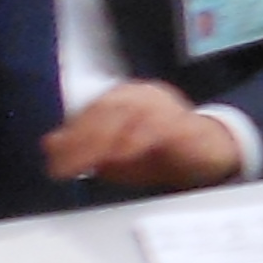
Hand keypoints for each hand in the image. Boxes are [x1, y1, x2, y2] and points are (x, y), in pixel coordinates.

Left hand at [46, 80, 246, 190]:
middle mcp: (144, 95)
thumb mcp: (117, 153)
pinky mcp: (184, 124)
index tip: (52, 158)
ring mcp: (165, 105)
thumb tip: (49, 143)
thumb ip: (86, 146)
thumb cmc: (161, 152)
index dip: (70, 134)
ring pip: (127, 117)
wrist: (212, 153)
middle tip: (64, 168)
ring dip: (102, 143)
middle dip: (81, 140)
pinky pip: (157, 128)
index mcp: (126, 97)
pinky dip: (135, 142)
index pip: (91, 111)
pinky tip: (119, 157)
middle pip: (106, 111)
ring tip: (85, 166)